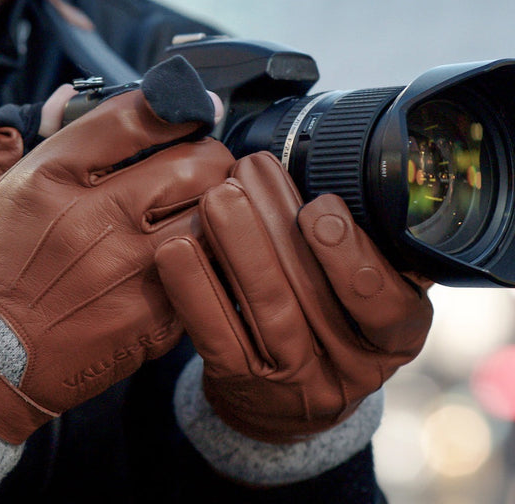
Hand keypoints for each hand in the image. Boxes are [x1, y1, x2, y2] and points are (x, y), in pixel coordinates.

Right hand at [0, 57, 234, 443]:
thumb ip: (17, 141)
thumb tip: (61, 101)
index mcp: (52, 180)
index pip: (133, 119)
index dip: (176, 105)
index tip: (195, 107)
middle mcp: (97, 218)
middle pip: (193, 162)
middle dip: (211, 154)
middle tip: (207, 162)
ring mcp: (130, 268)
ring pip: (213, 213)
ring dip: (221, 204)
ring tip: (213, 205)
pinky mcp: (155, 314)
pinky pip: (210, 268)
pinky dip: (215, 253)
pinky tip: (205, 252)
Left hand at [156, 151, 432, 443]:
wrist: (290, 397)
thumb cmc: (331, 324)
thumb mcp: (367, 300)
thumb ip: (364, 252)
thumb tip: (334, 177)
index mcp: (392, 338)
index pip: (387, 306)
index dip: (354, 257)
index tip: (320, 206)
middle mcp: (350, 367)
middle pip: (315, 296)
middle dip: (281, 225)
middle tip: (253, 173)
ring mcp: (294, 381)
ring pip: (268, 309)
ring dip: (240, 247)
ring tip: (218, 196)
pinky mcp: (242, 383)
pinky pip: (218, 336)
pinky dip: (196, 289)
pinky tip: (178, 249)